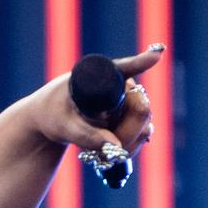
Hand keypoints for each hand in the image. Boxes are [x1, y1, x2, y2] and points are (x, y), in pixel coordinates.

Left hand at [23, 44, 162, 169]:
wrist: (50, 121)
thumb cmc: (53, 114)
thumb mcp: (64, 126)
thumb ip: (87, 136)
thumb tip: (116, 147)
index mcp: (102, 75)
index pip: (126, 67)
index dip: (143, 61)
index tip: (158, 53)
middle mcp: (121, 85)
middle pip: (141, 109)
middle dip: (128, 133)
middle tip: (105, 149)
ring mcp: (127, 102)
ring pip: (144, 124)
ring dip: (128, 143)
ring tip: (101, 153)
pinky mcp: (128, 117)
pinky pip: (141, 134)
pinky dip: (129, 148)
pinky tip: (114, 154)